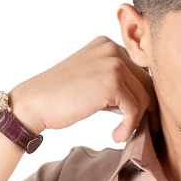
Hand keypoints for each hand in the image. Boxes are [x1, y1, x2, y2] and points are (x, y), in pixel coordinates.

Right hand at [8, 36, 155, 142]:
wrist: (33, 104)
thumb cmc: (60, 99)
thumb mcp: (92, 82)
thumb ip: (117, 84)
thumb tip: (147, 102)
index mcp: (107, 44)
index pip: (140, 70)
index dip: (144, 95)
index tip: (143, 117)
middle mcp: (112, 48)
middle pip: (147, 81)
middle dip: (146, 108)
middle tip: (140, 129)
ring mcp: (113, 63)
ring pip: (144, 96)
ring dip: (137, 120)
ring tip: (121, 134)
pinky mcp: (112, 82)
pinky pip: (135, 108)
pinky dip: (129, 126)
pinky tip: (116, 136)